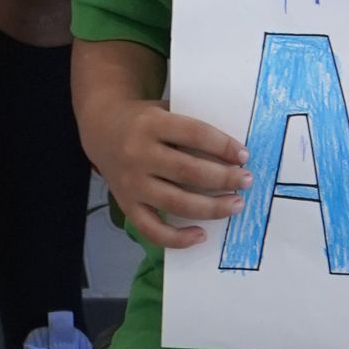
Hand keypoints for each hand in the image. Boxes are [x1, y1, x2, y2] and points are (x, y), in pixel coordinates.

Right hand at [91, 97, 248, 250]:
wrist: (102, 128)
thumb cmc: (144, 120)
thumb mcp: (164, 110)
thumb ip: (190, 127)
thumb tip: (232, 152)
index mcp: (152, 124)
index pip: (195, 134)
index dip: (223, 146)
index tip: (244, 155)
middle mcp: (139, 153)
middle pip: (189, 171)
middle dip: (224, 178)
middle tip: (246, 181)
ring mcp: (131, 183)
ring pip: (176, 202)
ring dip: (212, 207)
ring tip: (236, 204)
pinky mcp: (126, 205)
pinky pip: (153, 229)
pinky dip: (178, 238)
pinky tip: (201, 235)